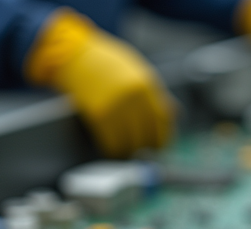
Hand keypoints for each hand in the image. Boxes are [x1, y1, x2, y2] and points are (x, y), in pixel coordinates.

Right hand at [25, 9, 172, 157]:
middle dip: (144, 147)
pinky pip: (111, 143)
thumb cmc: (106, 64)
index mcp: (146, 85)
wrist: (76, 55)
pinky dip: (113, 150)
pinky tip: (112, 148)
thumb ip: (154, 93)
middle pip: (146, 135)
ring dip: (128, 151)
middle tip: (139, 152)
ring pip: (129, 143)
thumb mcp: (136, 71)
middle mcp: (134, 97)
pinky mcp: (99, 115)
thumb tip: (174, 114)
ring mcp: (117, 106)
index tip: (158, 147)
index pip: (162, 121)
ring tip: (125, 151)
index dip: (161, 138)